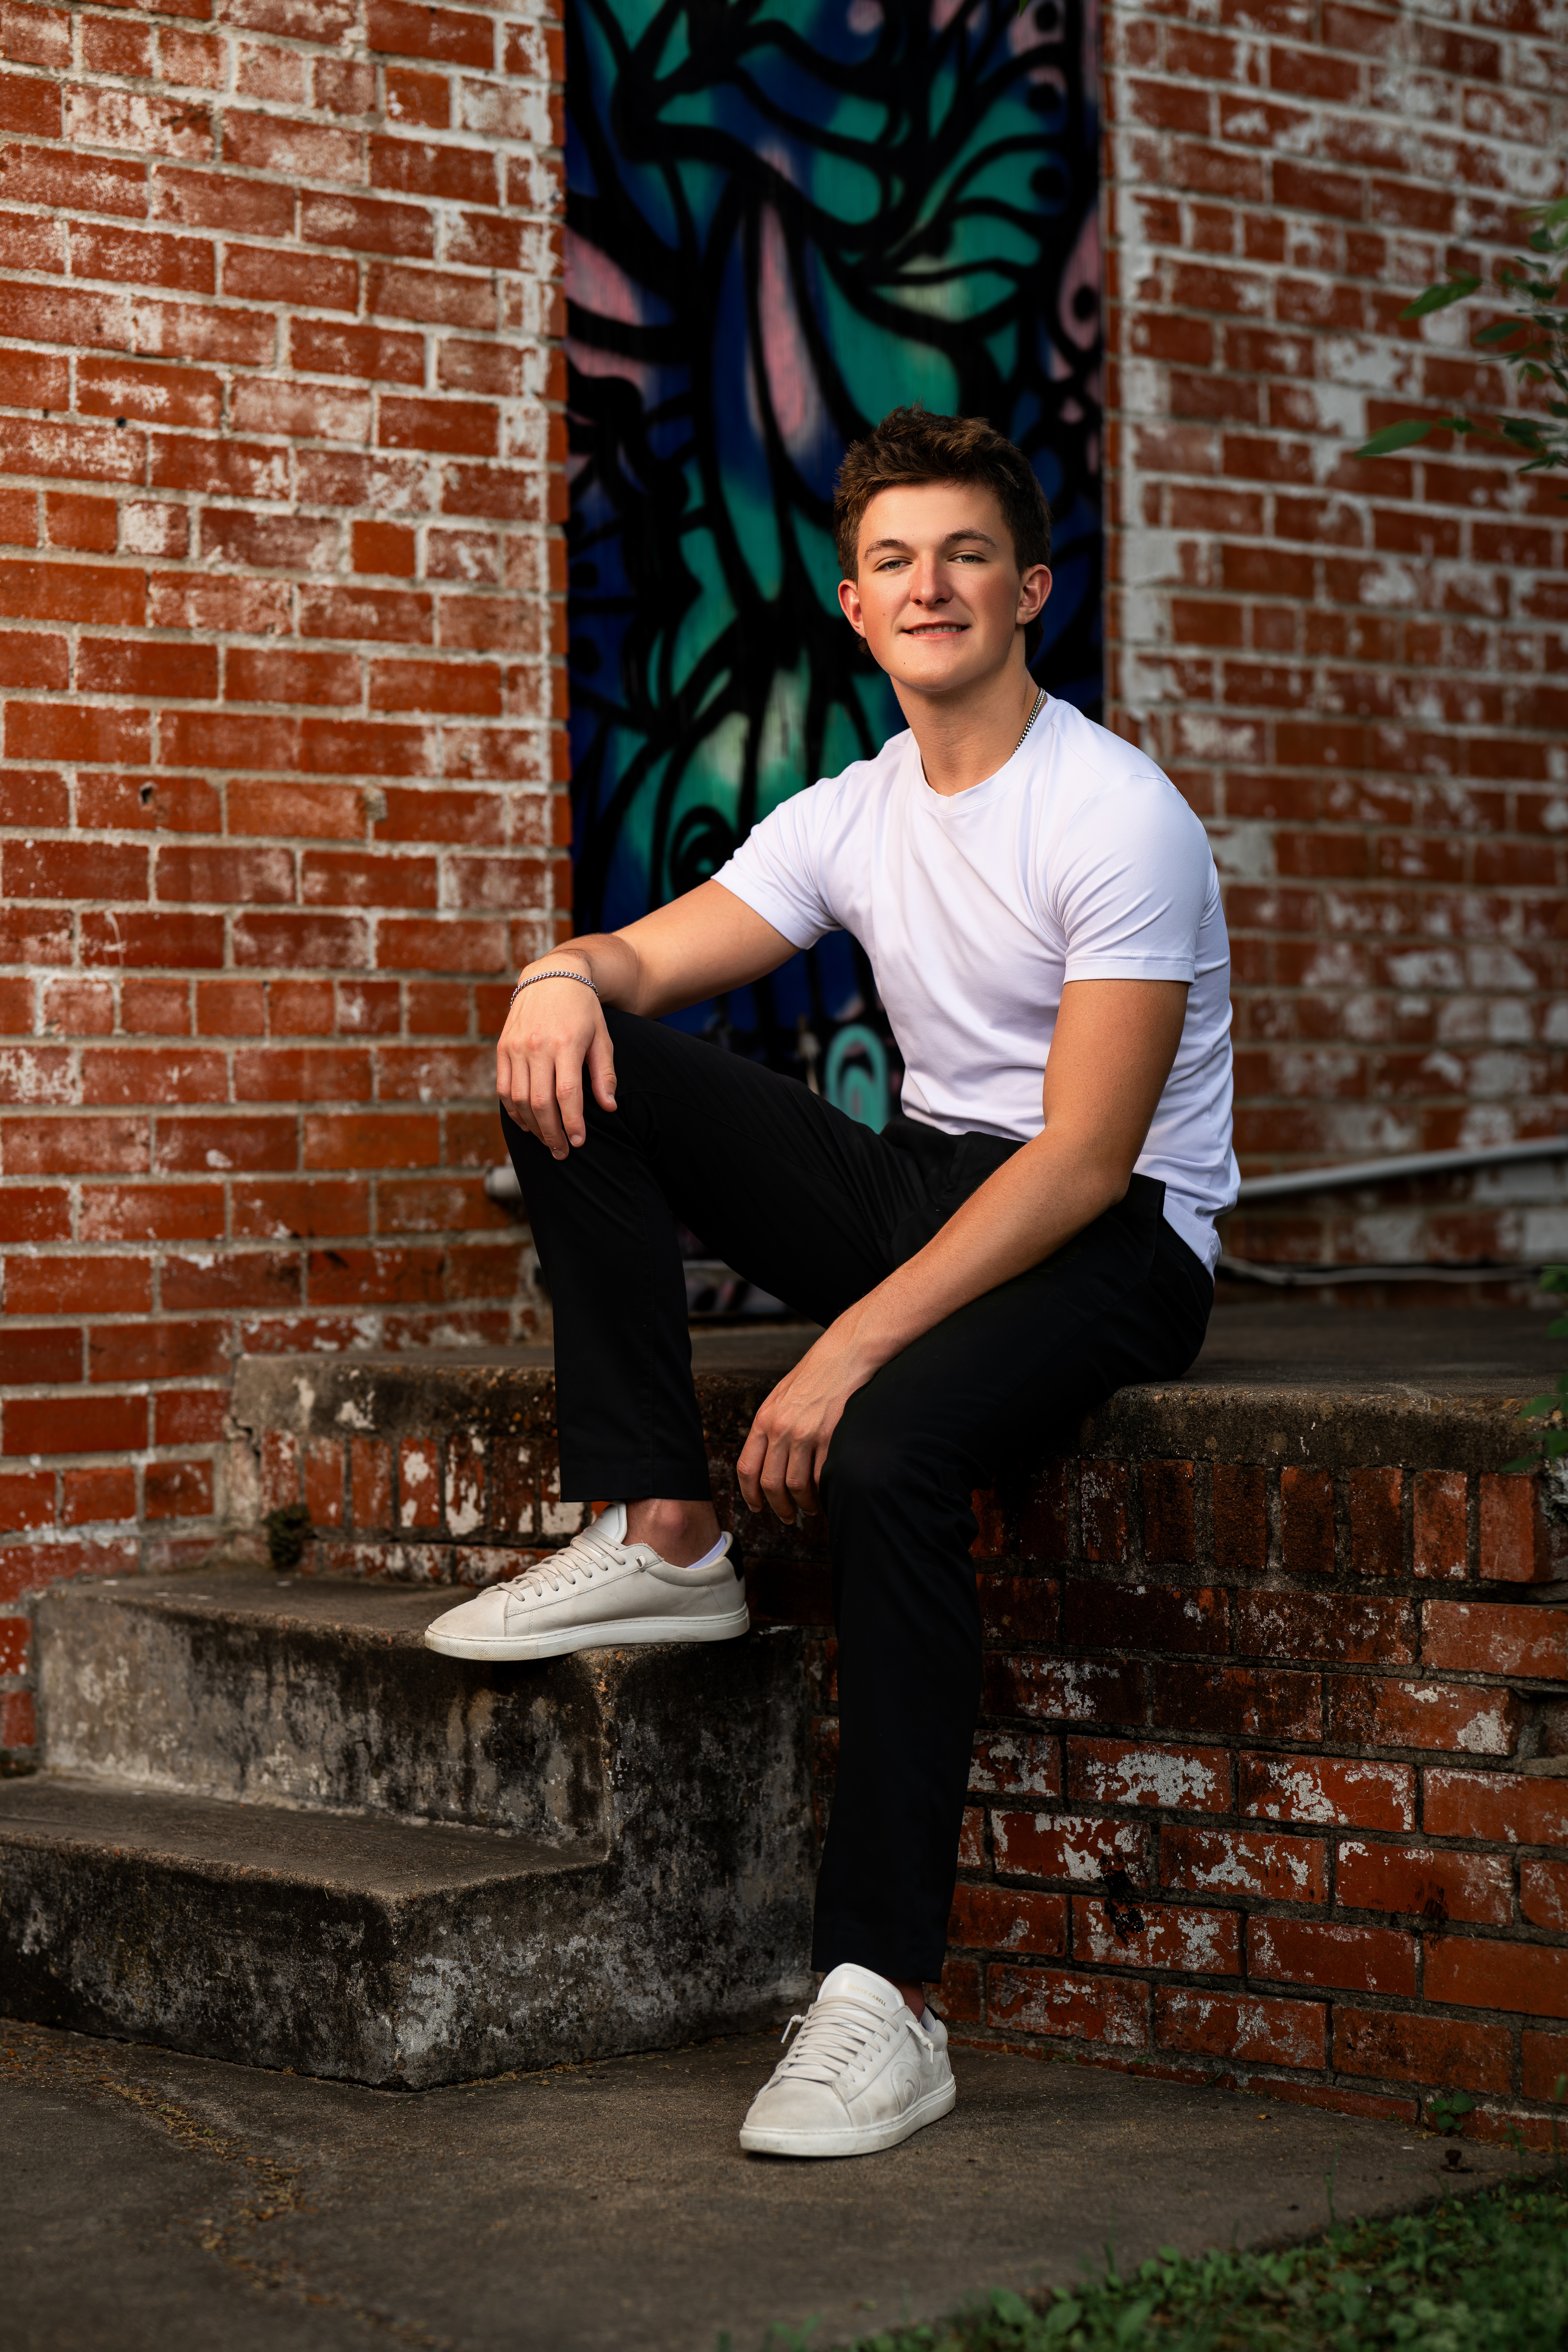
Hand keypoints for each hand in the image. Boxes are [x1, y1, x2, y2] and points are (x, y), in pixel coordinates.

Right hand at [496, 960, 616, 1157]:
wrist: (552, 977)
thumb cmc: (583, 1011)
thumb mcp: (602, 1038)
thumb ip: (605, 1074)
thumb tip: (609, 1107)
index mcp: (565, 1044)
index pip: (567, 1094)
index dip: (572, 1123)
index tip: (579, 1142)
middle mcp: (537, 1046)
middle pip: (540, 1102)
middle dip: (552, 1133)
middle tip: (562, 1152)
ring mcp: (516, 1047)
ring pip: (518, 1100)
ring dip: (532, 1126)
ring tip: (547, 1141)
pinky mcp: (502, 1048)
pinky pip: (503, 1088)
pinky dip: (513, 1111)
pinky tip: (527, 1124)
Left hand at [736, 1327, 874, 1522]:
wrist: (845, 1355)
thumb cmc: (814, 1376)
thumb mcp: (781, 1397)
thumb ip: (771, 1427)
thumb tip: (765, 1458)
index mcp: (764, 1419)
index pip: (747, 1467)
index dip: (750, 1494)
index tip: (758, 1507)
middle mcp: (781, 1429)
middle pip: (771, 1483)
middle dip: (778, 1507)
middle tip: (787, 1517)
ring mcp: (806, 1434)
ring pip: (797, 1485)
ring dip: (803, 1504)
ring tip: (810, 1509)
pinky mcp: (830, 1437)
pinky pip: (822, 1476)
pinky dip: (823, 1492)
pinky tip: (826, 1494)